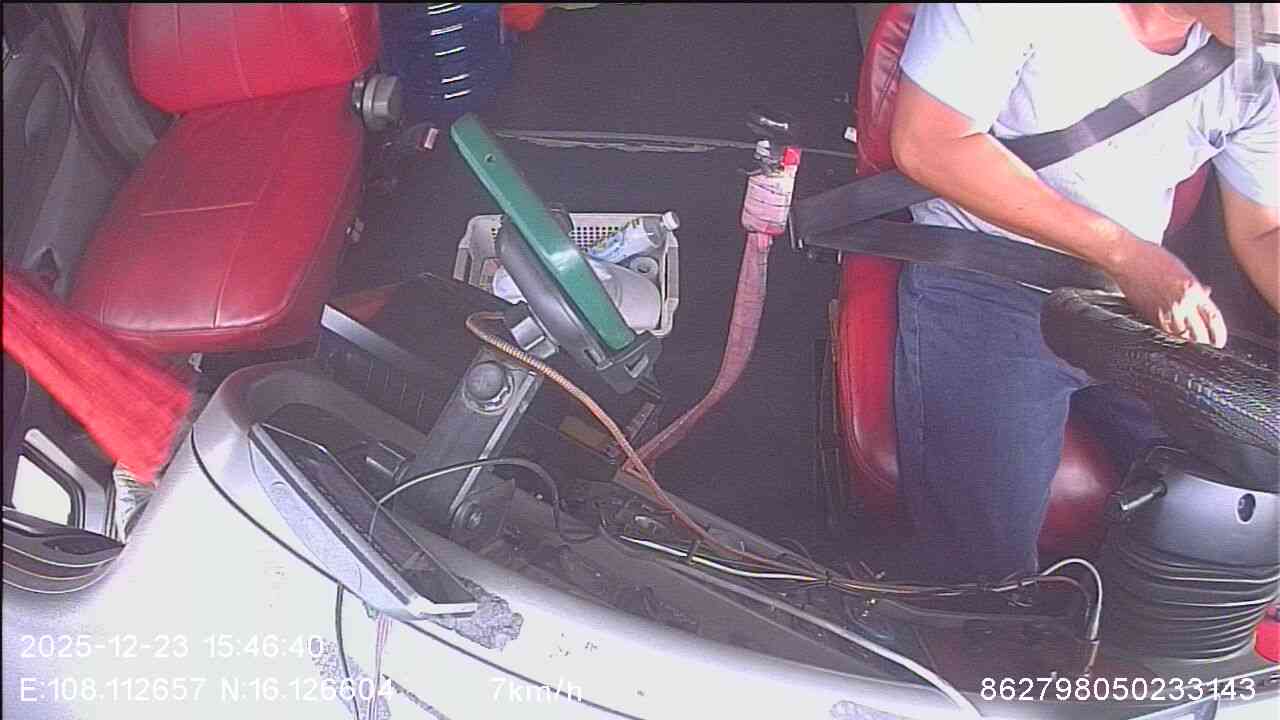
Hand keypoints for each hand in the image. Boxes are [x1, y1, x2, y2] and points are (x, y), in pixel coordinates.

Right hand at [1105, 240, 1227, 347]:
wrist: (1126, 260)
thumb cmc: (1152, 258)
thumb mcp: (1181, 268)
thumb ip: (1195, 285)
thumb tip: (1206, 295)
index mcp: (1192, 289)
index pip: (1212, 317)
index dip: (1219, 333)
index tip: (1220, 340)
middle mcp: (1180, 303)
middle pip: (1199, 333)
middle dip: (1206, 342)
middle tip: (1209, 346)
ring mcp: (1163, 311)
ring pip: (1181, 335)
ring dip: (1189, 341)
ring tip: (1193, 345)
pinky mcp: (1149, 315)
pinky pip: (1165, 331)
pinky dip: (1172, 336)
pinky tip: (1175, 337)